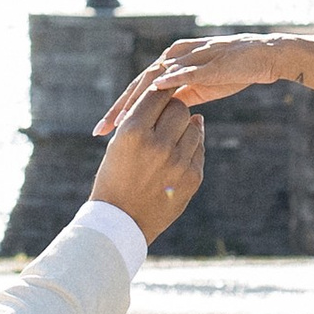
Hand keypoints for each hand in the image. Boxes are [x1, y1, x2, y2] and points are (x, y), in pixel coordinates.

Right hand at [88, 73, 207, 241]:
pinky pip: (198, 149)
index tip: (161, 94)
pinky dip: (189, 148)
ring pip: (193, 127)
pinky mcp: (192, 178)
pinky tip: (176, 156)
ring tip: (167, 142)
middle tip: (163, 120)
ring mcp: (178, 163)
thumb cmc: (114, 177)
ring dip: (183, 129)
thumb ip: (145, 120)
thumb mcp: (119, 143)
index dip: (161, 92)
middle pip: (179, 108)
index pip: (158, 95)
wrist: (120, 221)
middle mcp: (158, 145)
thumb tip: (180, 104)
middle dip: (172, 111)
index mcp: (133, 132)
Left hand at [93, 35, 297, 133]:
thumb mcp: (198, 90)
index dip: (120, 111)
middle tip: (101, 129)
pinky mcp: (206, 61)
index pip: (138, 92)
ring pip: (154, 79)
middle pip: (139, 85)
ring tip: (121, 120)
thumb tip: (161, 119)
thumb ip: (178, 99)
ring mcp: (189, 58)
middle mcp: (173, 58)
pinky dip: (169, 81)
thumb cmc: (230, 73)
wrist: (260, 56)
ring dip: (136, 100)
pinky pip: (185, 71)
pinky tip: (154, 93)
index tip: (102, 131)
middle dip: (119, 108)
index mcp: (169, 66)